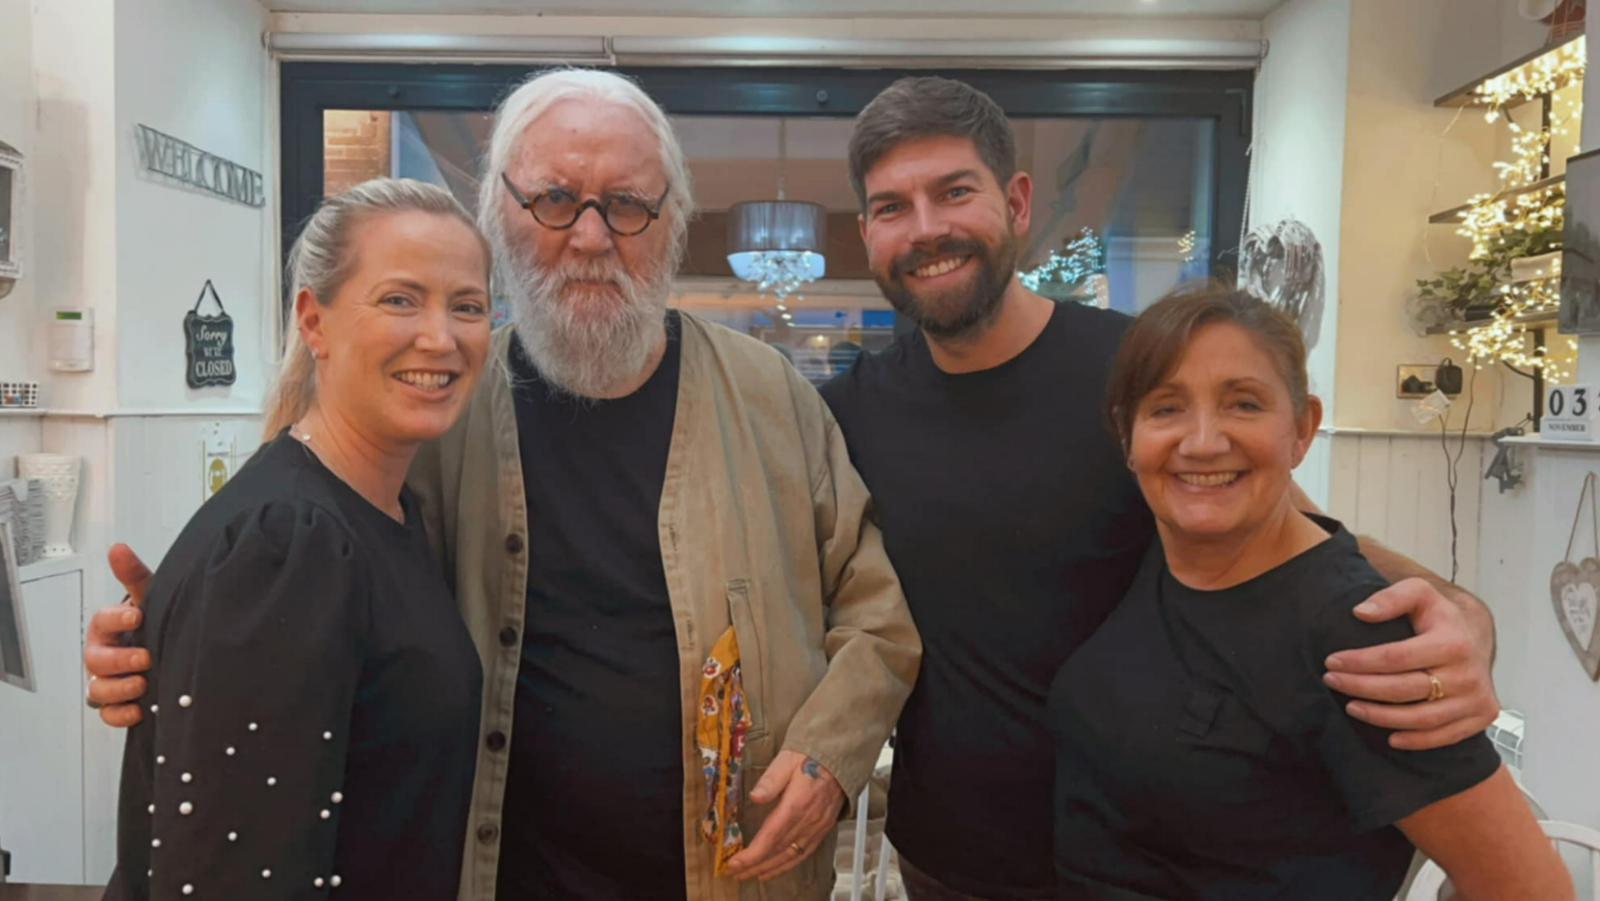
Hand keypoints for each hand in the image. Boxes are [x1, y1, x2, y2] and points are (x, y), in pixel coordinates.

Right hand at [83, 544, 153, 726]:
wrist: (166, 645)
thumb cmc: (151, 621)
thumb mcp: (148, 596)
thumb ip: (134, 576)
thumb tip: (118, 549)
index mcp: (107, 627)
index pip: (102, 621)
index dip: (117, 619)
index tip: (137, 615)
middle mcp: (102, 654)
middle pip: (96, 660)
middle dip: (119, 660)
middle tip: (145, 658)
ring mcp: (107, 679)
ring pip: (99, 689)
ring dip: (119, 688)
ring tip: (143, 684)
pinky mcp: (117, 702)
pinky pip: (109, 713)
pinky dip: (121, 714)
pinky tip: (139, 711)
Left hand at [725, 751, 844, 881]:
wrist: (840, 758)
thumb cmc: (811, 757)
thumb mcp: (787, 760)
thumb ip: (770, 780)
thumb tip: (755, 796)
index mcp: (797, 804)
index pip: (771, 836)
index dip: (752, 854)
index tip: (735, 863)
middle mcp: (808, 820)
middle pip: (778, 850)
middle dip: (755, 864)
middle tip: (736, 873)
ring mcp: (817, 826)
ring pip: (791, 855)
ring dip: (770, 868)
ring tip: (752, 875)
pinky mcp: (823, 828)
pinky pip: (805, 852)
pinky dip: (789, 864)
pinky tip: (777, 867)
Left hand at [1322, 578, 1498, 749]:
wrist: (1476, 636)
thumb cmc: (1440, 617)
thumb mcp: (1419, 592)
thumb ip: (1392, 597)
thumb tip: (1361, 612)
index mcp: (1453, 642)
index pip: (1395, 657)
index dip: (1359, 661)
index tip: (1332, 662)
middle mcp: (1469, 673)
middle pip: (1404, 690)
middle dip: (1361, 687)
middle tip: (1332, 682)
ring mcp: (1476, 699)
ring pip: (1420, 718)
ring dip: (1380, 717)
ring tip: (1351, 707)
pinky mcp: (1481, 717)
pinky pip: (1444, 736)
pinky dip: (1416, 741)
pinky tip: (1390, 737)